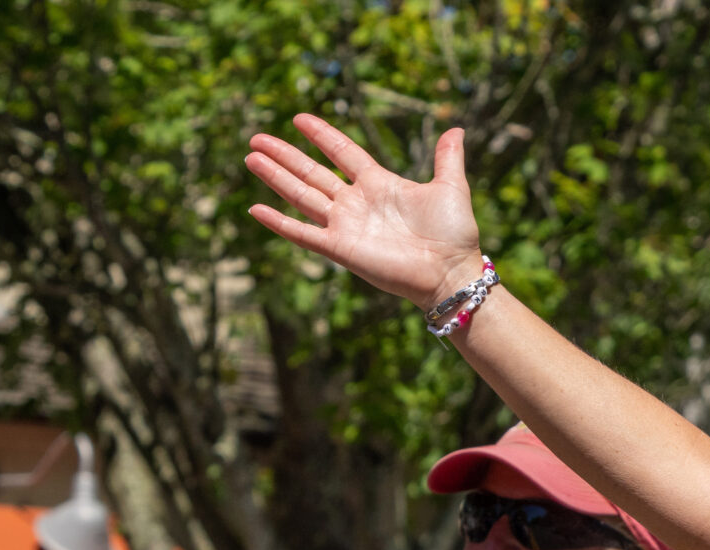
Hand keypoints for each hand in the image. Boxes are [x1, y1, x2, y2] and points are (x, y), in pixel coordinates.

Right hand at [245, 116, 484, 310]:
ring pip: (302, 196)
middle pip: (312, 173)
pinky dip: (279, 222)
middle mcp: (357, 203)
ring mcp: (346, 225)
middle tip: (257, 138)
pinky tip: (255, 209)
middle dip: (285, 156)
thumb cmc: (454, 234)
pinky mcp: (340, 248)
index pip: (343, 153)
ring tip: (252, 157)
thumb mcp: (451, 187)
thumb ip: (447, 158)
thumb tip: (457, 129)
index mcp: (379, 184)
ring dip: (276, 177)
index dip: (322, 136)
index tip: (299, 118)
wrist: (451, 272)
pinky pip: (302, 233)